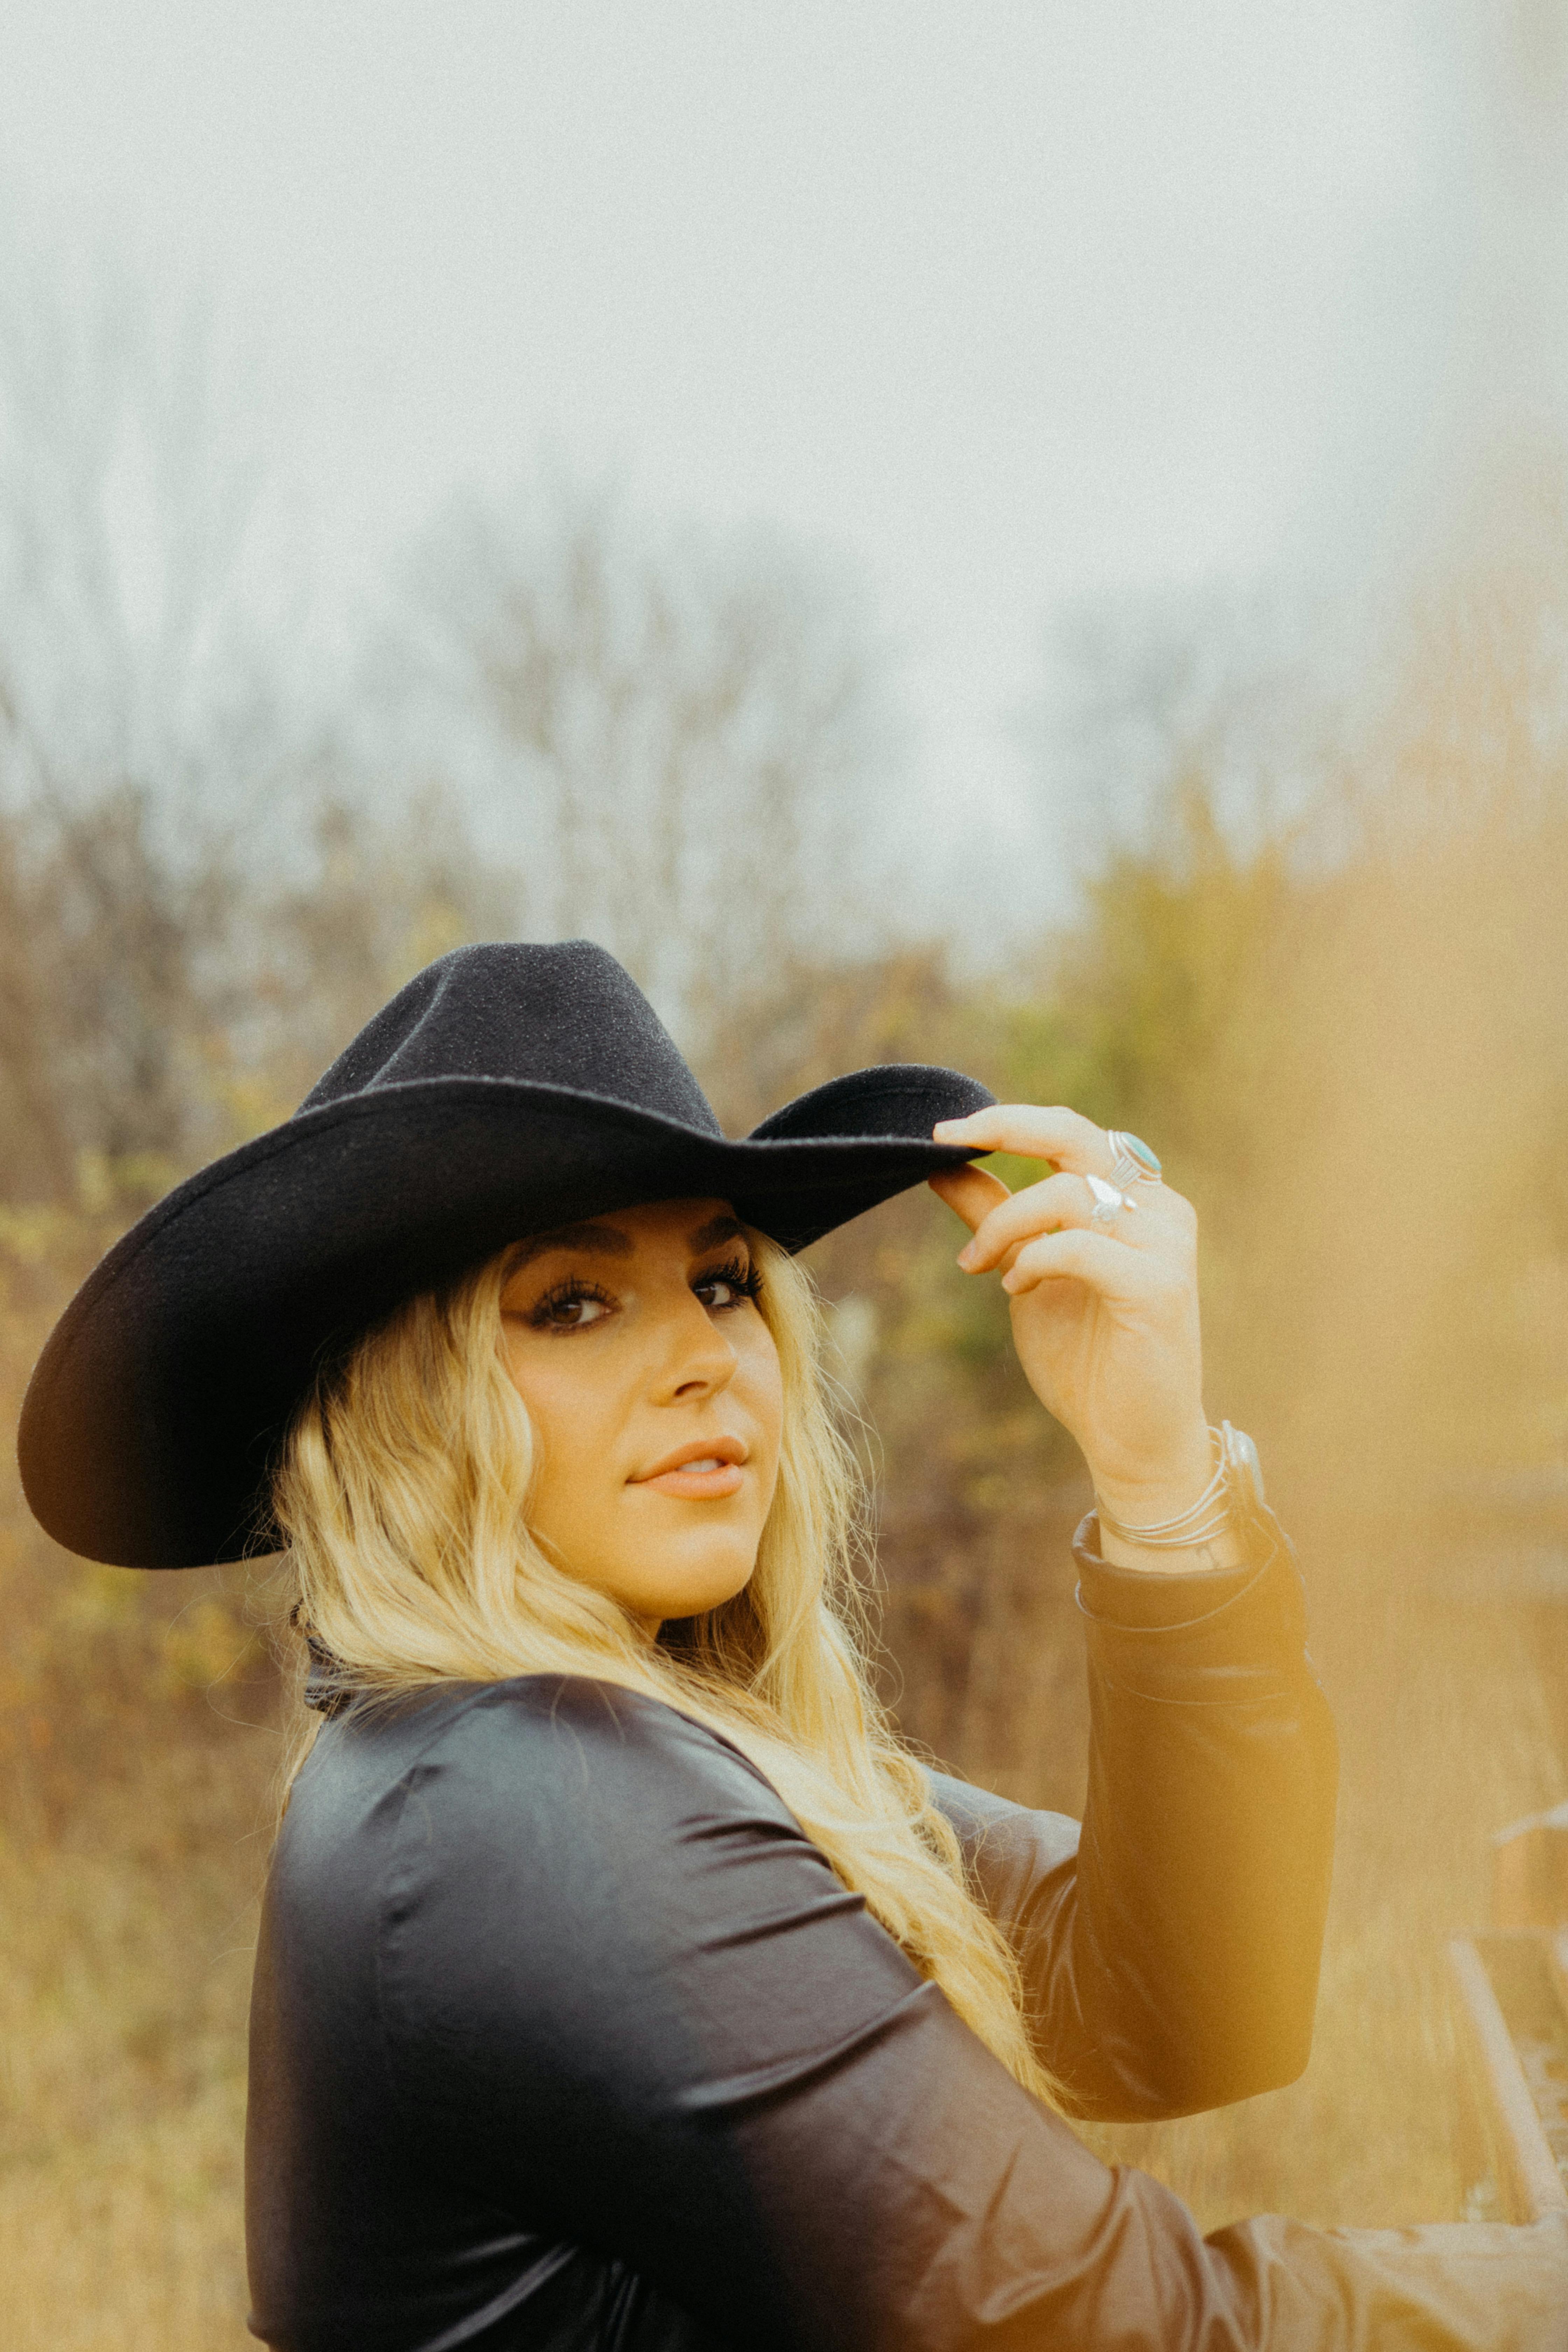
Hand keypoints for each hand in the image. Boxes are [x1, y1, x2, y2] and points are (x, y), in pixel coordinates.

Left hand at [929, 1106, 1213, 1542]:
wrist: (1131, 1440)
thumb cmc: (1087, 1358)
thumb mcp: (1028, 1272)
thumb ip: (996, 1217)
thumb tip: (943, 1167)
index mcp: (1134, 1197)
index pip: (1068, 1132)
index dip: (1005, 1121)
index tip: (941, 1132)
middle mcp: (1159, 1209)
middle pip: (1075, 1135)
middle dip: (1004, 1128)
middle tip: (943, 1141)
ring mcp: (1166, 1245)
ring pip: (1068, 1193)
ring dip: (1006, 1225)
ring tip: (982, 1265)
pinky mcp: (1159, 1287)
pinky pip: (1080, 1247)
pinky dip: (1035, 1260)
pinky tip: (1016, 1289)